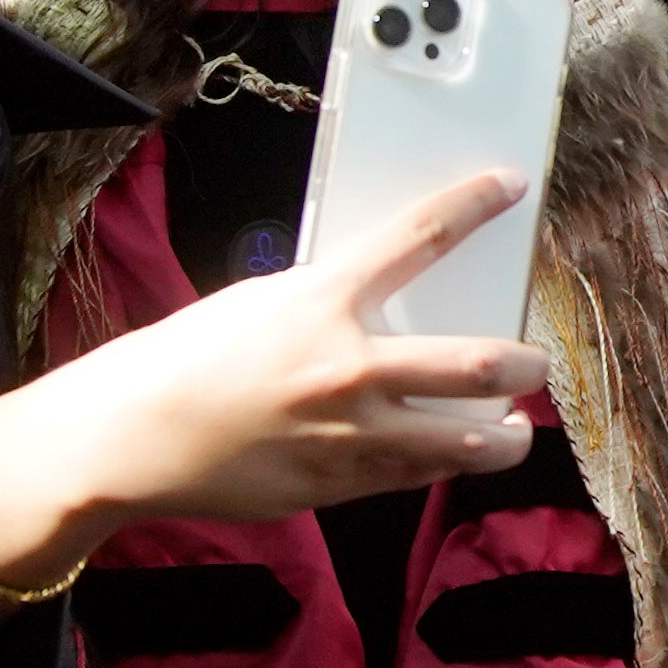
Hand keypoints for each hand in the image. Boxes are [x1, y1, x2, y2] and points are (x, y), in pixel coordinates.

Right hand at [0, 170, 547, 591]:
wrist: (138, 435)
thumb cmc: (186, 360)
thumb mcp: (257, 305)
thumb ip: (325, 306)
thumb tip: (382, 308)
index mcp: (320, 301)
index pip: (417, 237)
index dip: (472, 204)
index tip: (507, 185)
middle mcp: (348, 365)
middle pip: (481, 361)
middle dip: (523, 362)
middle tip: (529, 360)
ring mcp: (352, 432)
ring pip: (470, 439)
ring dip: (503, 433)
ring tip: (508, 428)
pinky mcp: (342, 482)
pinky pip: (417, 473)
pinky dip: (438, 460)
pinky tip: (442, 452)